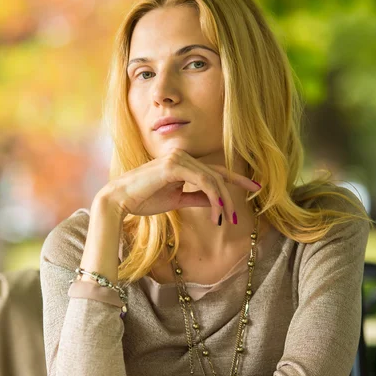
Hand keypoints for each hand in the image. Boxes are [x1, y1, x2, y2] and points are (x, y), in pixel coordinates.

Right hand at [96, 148, 260, 225]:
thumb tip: (216, 203)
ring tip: (227, 220)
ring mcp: (178, 158)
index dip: (236, 179)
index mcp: (182, 163)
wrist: (119, 201)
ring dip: (223, 201)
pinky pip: (203, 182)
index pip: (214, 170)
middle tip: (236, 218)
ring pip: (213, 179)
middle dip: (231, 197)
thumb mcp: (176, 200)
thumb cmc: (143, 200)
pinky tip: (217, 212)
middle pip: (217, 176)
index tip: (255, 188)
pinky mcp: (174, 165)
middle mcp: (182, 156)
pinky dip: (214, 197)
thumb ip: (196, 198)